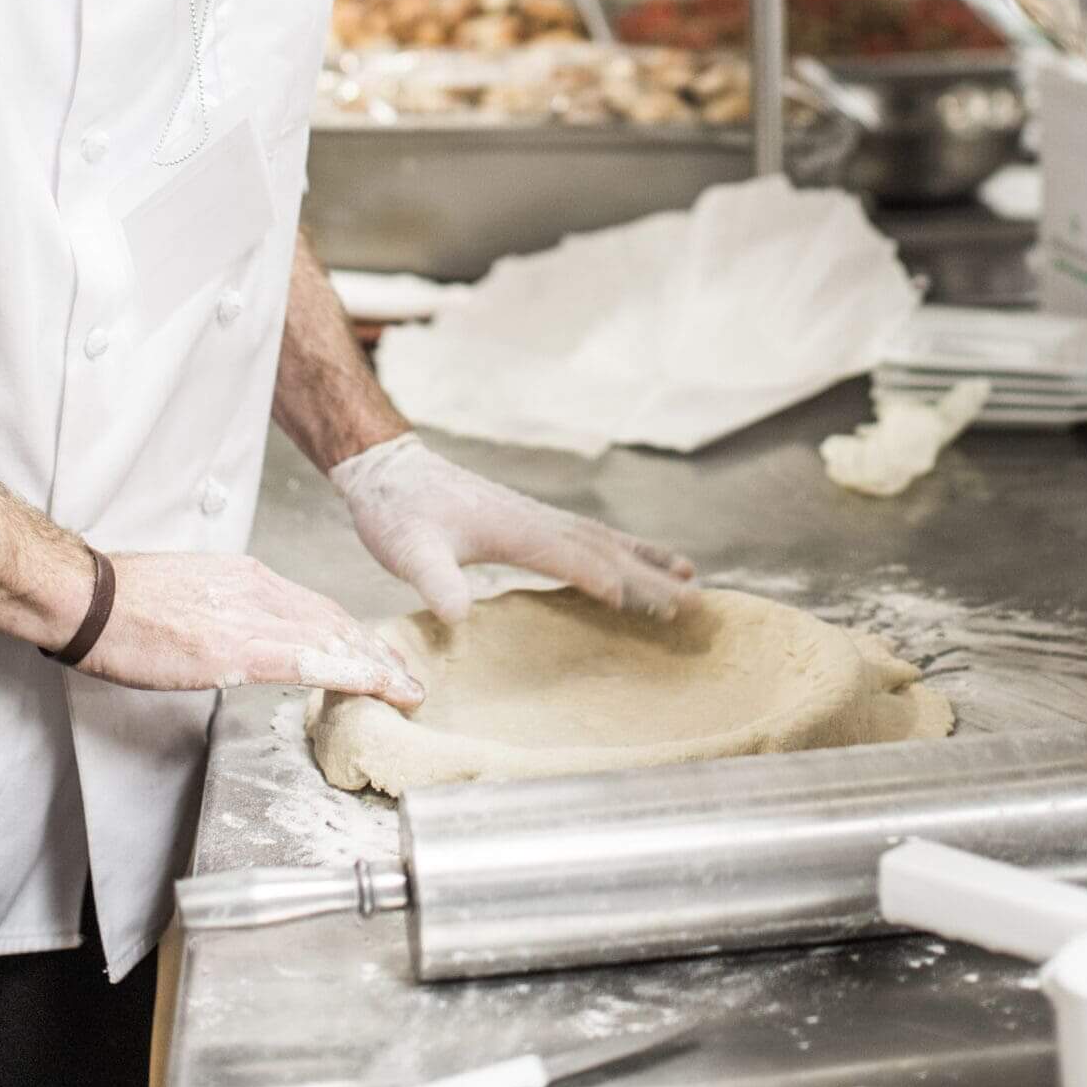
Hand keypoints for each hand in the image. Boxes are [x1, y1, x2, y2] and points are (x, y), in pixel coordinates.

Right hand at [79, 551, 424, 704]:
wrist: (92, 599)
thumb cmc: (127, 603)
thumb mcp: (194, 594)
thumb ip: (228, 612)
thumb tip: (244, 638)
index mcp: (248, 577)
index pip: (317, 607)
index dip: (353, 634)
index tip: (377, 655)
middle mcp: (259, 590)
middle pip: (335, 621)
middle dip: (376, 652)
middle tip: (407, 679)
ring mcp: (250, 617)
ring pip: (332, 638)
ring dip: (375, 666)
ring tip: (404, 690)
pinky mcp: (235, 648)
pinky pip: (307, 660)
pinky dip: (348, 673)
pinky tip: (373, 687)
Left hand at [329, 434, 698, 626]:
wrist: (389, 470)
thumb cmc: (399, 512)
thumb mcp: (408, 551)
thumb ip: (435, 581)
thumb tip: (458, 616)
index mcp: (517, 529)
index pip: (580, 561)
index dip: (618, 584)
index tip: (658, 607)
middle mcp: (537, 519)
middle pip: (607, 549)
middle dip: (652, 575)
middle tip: (696, 600)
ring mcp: (537, 516)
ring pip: (604, 539)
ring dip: (646, 558)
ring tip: (686, 574)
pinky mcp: (529, 519)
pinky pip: (587, 536)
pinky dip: (619, 549)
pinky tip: (628, 560)